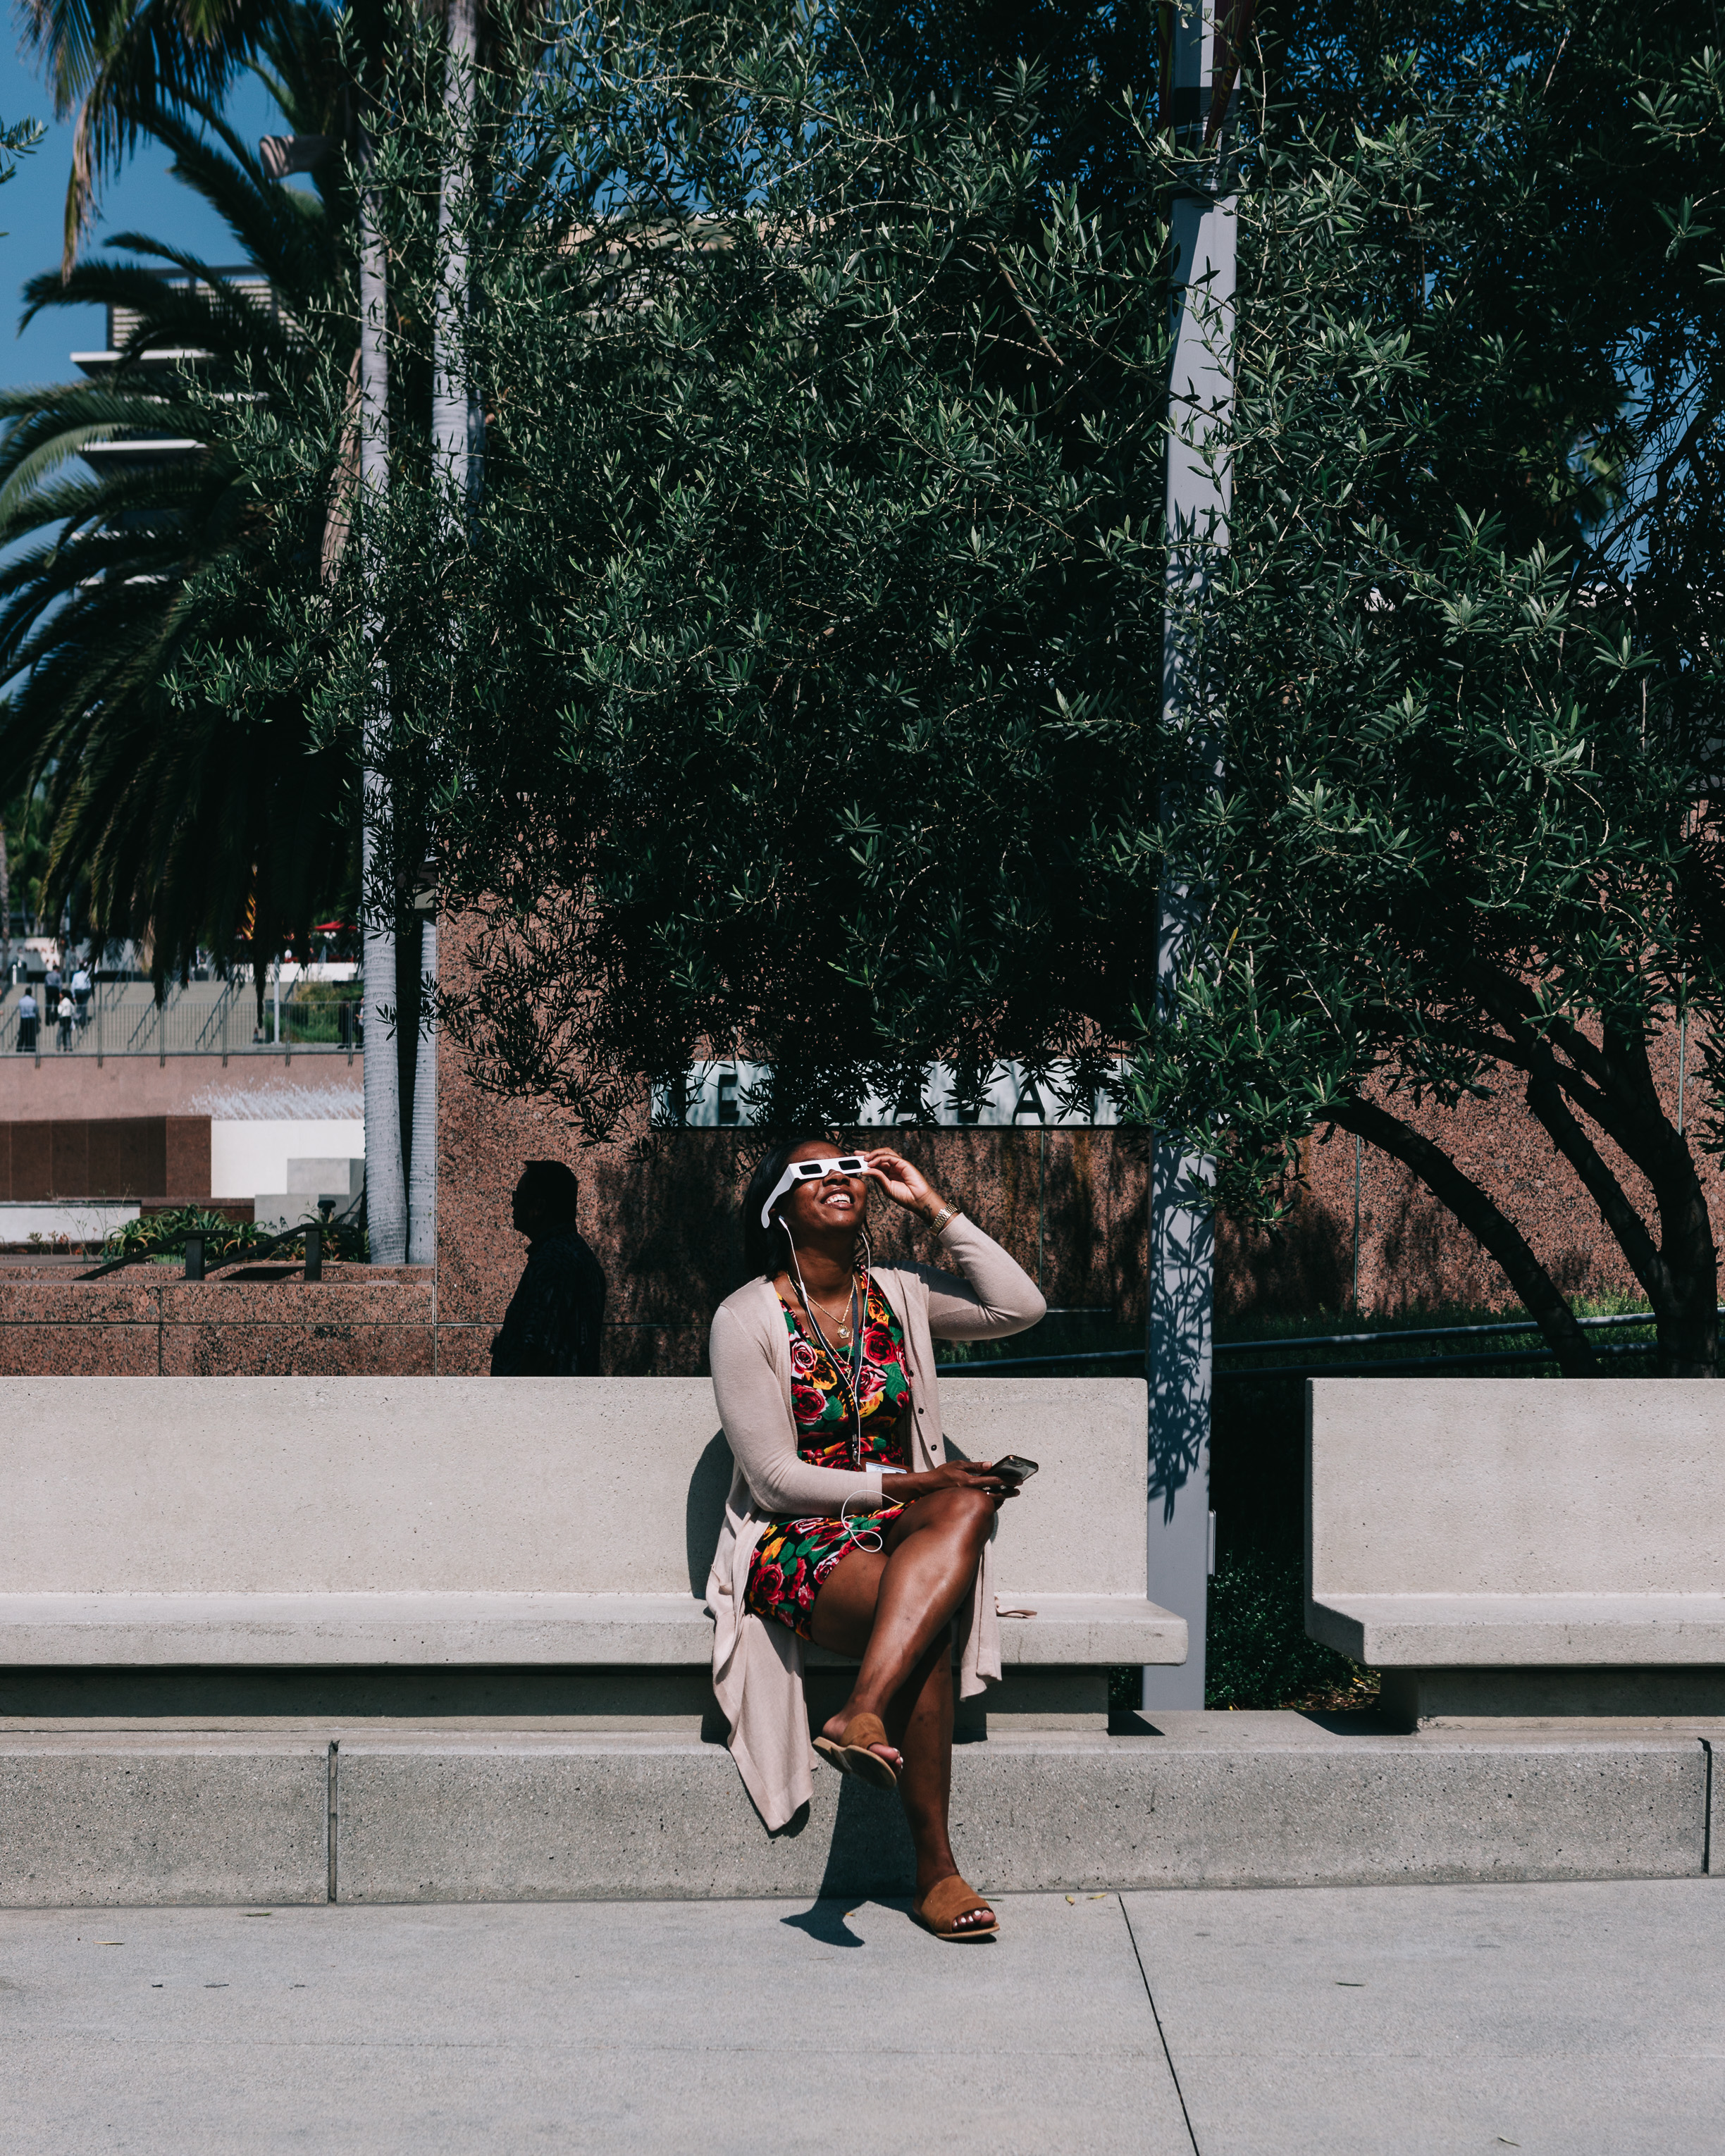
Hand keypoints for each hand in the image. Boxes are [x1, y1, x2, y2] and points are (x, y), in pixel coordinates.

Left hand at [861, 1147, 950, 1224]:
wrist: (917, 1201)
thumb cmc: (904, 1196)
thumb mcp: (886, 1188)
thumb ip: (877, 1177)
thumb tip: (865, 1171)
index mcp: (888, 1174)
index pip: (875, 1163)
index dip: (865, 1160)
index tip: (855, 1159)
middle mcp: (893, 1167)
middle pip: (878, 1156)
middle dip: (867, 1154)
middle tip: (856, 1154)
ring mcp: (898, 1164)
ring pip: (884, 1153)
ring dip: (873, 1154)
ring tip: (864, 1159)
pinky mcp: (903, 1163)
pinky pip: (889, 1157)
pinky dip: (880, 1158)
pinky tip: (872, 1163)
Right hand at [892, 1459, 1017, 1502]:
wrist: (927, 1488)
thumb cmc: (942, 1474)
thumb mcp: (958, 1465)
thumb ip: (975, 1466)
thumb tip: (990, 1465)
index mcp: (970, 1482)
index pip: (993, 1481)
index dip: (1007, 1481)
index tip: (1018, 1480)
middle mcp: (970, 1493)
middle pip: (995, 1494)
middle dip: (1008, 1492)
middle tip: (1018, 1490)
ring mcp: (968, 1500)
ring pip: (989, 1501)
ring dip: (1001, 1497)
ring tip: (1010, 1494)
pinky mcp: (965, 1503)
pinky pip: (982, 1504)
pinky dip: (991, 1501)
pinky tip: (997, 1498)